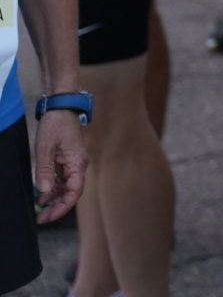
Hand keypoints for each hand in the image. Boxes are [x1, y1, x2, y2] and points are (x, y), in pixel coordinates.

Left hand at [32, 109, 87, 223]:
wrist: (62, 107)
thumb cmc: (55, 125)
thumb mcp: (45, 148)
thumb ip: (45, 171)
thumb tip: (43, 191)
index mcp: (77, 163)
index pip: (74, 191)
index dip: (62, 207)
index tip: (48, 217)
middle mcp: (79, 165)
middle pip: (72, 192)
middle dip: (57, 207)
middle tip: (41, 218)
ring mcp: (75, 163)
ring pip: (67, 187)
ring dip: (55, 199)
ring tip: (39, 209)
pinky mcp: (69, 160)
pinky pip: (64, 180)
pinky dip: (54, 189)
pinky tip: (43, 195)